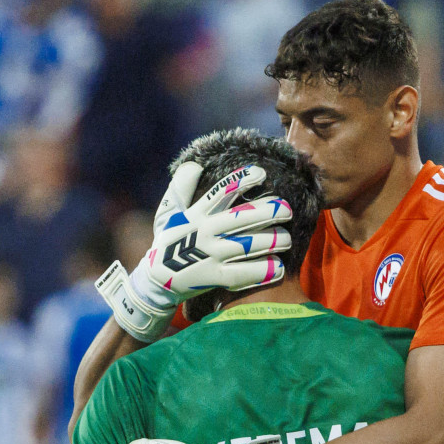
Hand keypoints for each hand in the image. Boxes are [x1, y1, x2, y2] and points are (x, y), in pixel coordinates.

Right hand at [97, 163, 291, 341]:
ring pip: (247, 245)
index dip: (242, 180)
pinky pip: (242, 274)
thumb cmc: (168, 241)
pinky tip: (278, 267)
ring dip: (271, 240)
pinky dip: (262, 271)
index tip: (262, 174)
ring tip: (287, 238)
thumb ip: (181, 187)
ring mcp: (210, 255)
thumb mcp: (169, 212)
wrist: (155, 279)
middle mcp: (204, 232)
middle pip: (242, 218)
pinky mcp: (213, 277)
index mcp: (196, 214)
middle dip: (268, 211)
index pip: (221, 192)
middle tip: (286, 209)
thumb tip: (195, 164)